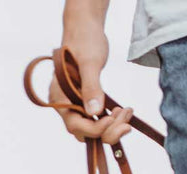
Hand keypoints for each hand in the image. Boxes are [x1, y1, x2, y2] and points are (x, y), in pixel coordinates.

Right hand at [52, 17, 131, 144]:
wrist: (85, 28)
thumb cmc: (84, 40)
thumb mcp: (90, 63)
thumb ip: (91, 88)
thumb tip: (94, 113)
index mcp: (60, 99)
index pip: (76, 126)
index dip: (96, 128)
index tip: (114, 119)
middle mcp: (65, 107)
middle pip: (84, 133)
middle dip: (107, 131)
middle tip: (127, 121)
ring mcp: (74, 106)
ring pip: (92, 130)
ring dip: (111, 127)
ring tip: (126, 112)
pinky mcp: (84, 102)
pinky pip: (96, 120)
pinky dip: (110, 120)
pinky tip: (122, 111)